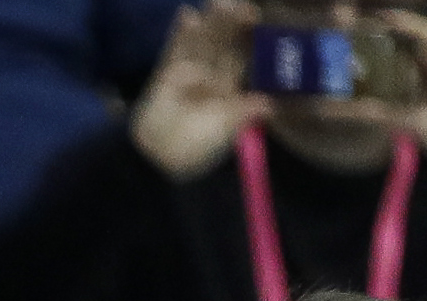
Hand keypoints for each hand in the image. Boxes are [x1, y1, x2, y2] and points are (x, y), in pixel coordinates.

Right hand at [129, 0, 267, 179]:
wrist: (157, 158)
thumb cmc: (195, 148)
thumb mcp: (225, 131)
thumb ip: (244, 113)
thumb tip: (269, 104)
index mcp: (230, 88)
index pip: (241, 57)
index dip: (248, 38)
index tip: (255, 18)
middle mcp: (212, 76)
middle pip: (222, 44)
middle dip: (229, 24)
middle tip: (236, 3)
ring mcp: (188, 72)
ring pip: (201, 43)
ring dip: (208, 23)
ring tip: (215, 3)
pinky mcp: (166, 73)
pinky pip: (174, 50)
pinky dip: (180, 34)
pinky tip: (185, 13)